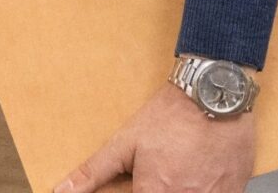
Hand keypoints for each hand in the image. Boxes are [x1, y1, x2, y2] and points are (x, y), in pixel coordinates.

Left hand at [56, 82, 255, 192]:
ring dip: (181, 188)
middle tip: (161, 175)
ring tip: (180, 171)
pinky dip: (204, 191)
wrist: (215, 94)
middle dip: (160, 188)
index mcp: (155, 192)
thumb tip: (62, 190)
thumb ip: (93, 172)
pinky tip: (199, 176)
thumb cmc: (172, 116)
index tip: (139, 186)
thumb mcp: (125, 142)